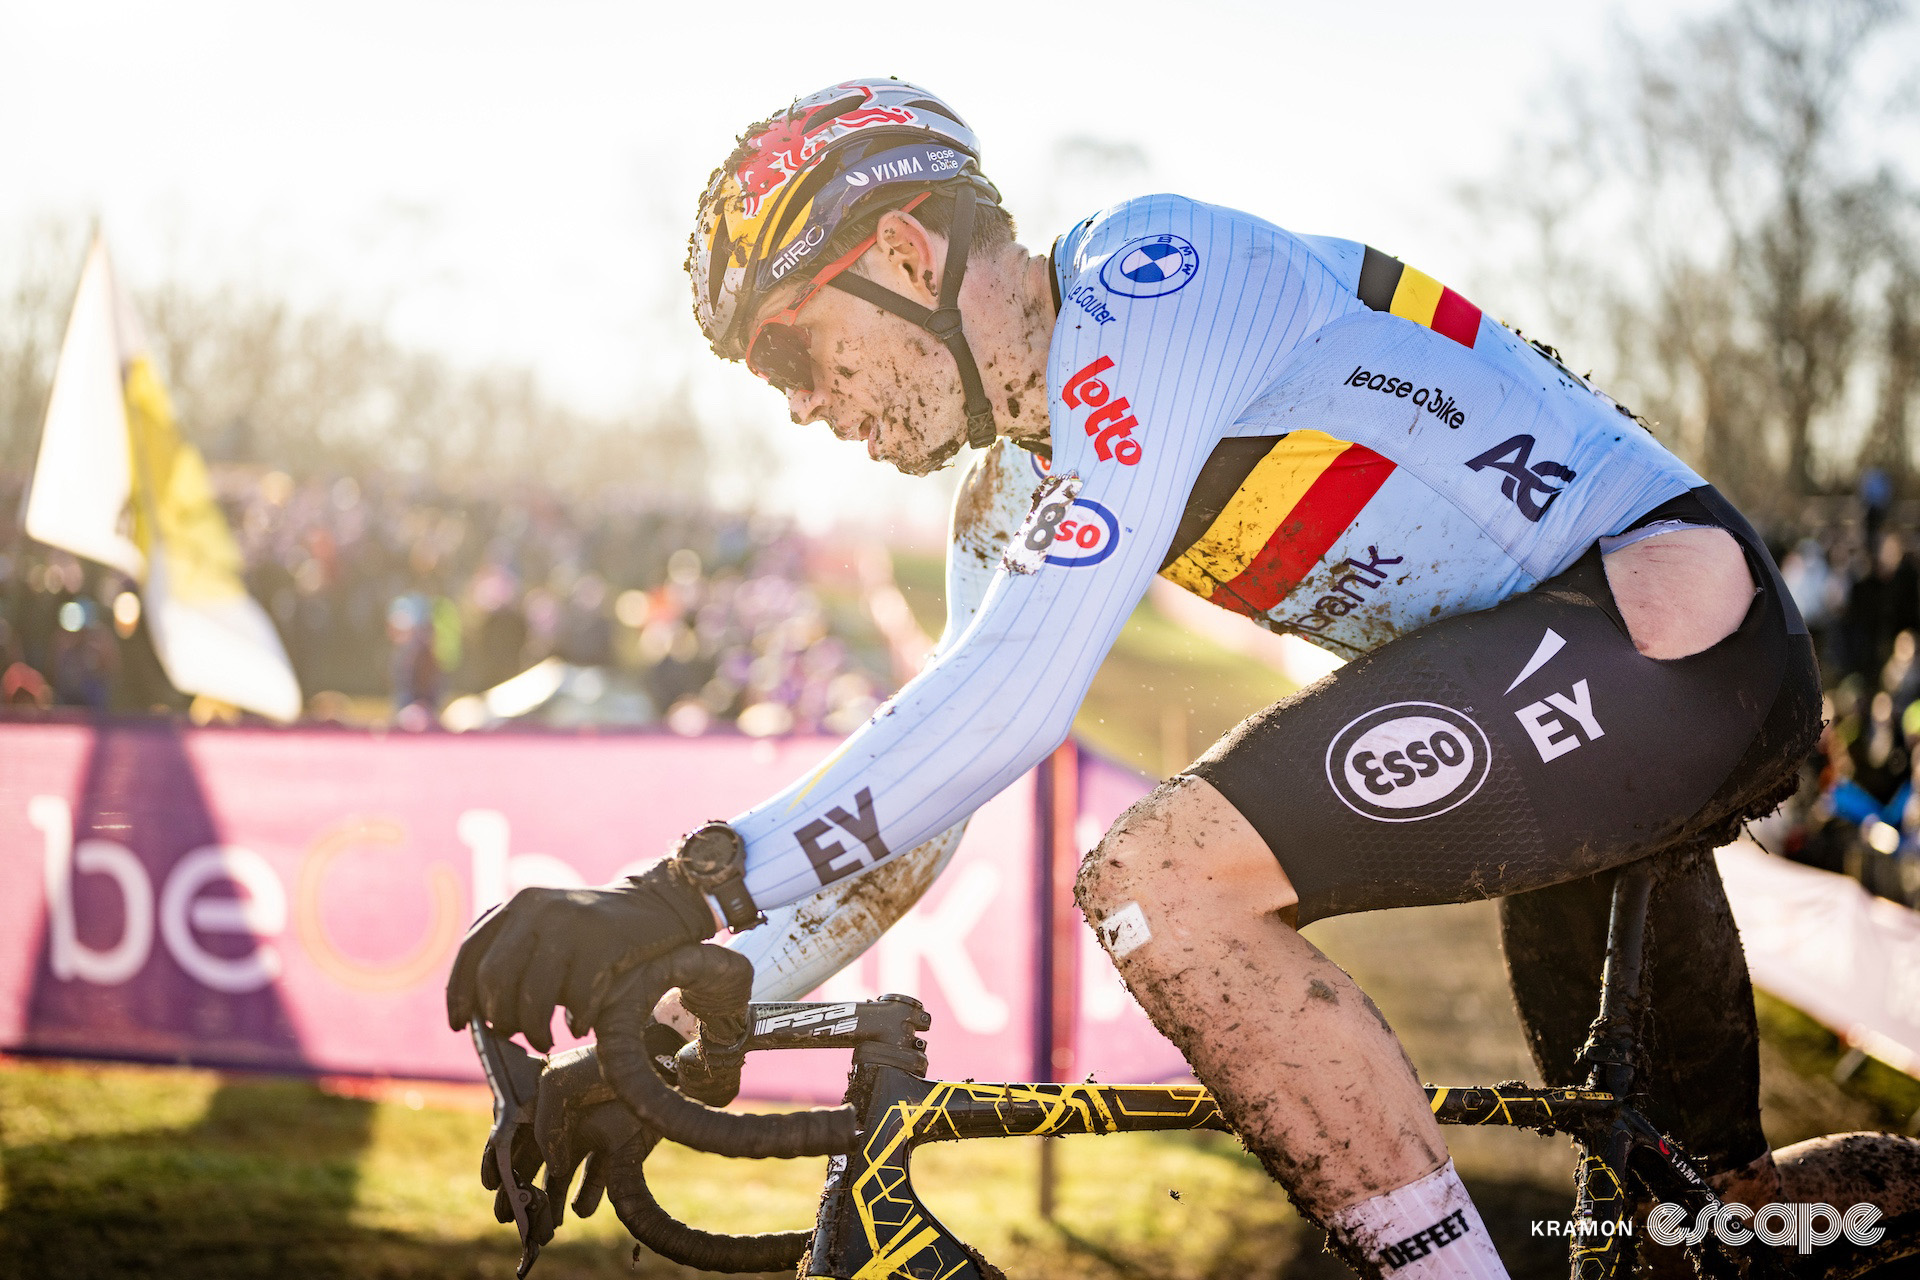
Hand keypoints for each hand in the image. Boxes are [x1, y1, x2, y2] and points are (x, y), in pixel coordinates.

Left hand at [446, 859, 717, 1050]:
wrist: (653, 907)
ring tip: (546, 1040)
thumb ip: (515, 959)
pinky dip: (576, 1020)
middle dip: (500, 1017)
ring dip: (535, 1029)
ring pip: (533, 995)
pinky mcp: (602, 941)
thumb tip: (483, 1019)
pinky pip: (577, 998)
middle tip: (514, 1036)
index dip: (459, 994)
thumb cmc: (592, 936)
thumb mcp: (547, 931)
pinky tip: (581, 1024)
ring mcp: (570, 923)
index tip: (460, 1025)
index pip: (471, 953)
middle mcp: (537, 908)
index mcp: (518, 905)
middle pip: (496, 978)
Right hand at [478, 1025, 690, 1243]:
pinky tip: (581, 1210)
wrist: (653, 1061)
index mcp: (541, 1101)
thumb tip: (553, 1170)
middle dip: (519, 1192)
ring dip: (550, 1202)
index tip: (492, 1185)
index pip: (510, 1134)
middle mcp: (561, 1120)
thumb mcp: (561, 1085)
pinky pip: (596, 1178)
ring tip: (545, 1228)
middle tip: (510, 1218)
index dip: (497, 1160)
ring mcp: (588, 1134)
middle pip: (532, 1162)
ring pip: (561, 1176)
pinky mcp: (616, 1147)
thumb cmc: (601, 1065)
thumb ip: (545, 1126)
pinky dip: (587, 1197)